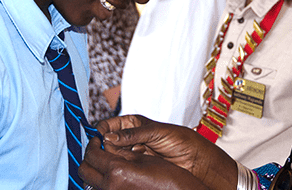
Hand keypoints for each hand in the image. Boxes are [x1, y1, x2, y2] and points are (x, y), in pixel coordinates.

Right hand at [96, 115, 236, 189]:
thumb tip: (108, 137)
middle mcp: (130, 136)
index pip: (108, 124)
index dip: (101, 130)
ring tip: (115, 160)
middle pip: (107, 140)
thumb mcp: (155, 132)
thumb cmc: (179, 139)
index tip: (98, 138)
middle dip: (104, 146)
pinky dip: (118, 166)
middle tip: (104, 152)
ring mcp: (132, 150)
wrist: (193, 158)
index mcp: (133, 123)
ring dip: (111, 157)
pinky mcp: (136, 164)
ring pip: (112, 154)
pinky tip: (122, 168)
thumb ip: (132, 134)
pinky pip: (121, 164)